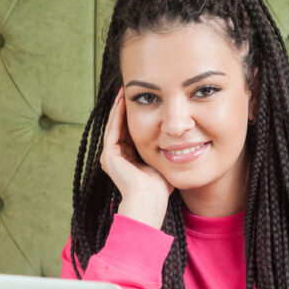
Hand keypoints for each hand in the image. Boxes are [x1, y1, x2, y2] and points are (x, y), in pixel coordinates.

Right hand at [99, 87, 172, 227]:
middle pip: (119, 126)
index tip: (143, 100)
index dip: (134, 115)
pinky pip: (113, 130)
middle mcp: (116, 157)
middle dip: (124, 108)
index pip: (129, 132)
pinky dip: (117, 115)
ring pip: (114, 125)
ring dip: (119, 107)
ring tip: (123, 91)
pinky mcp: (108, 155)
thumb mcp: (164, 161)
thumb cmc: (161, 187)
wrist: (151, 199)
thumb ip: (166, 150)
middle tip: (128, 89)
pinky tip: (123, 102)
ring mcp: (110, 156)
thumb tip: (180, 139)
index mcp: (127, 159)